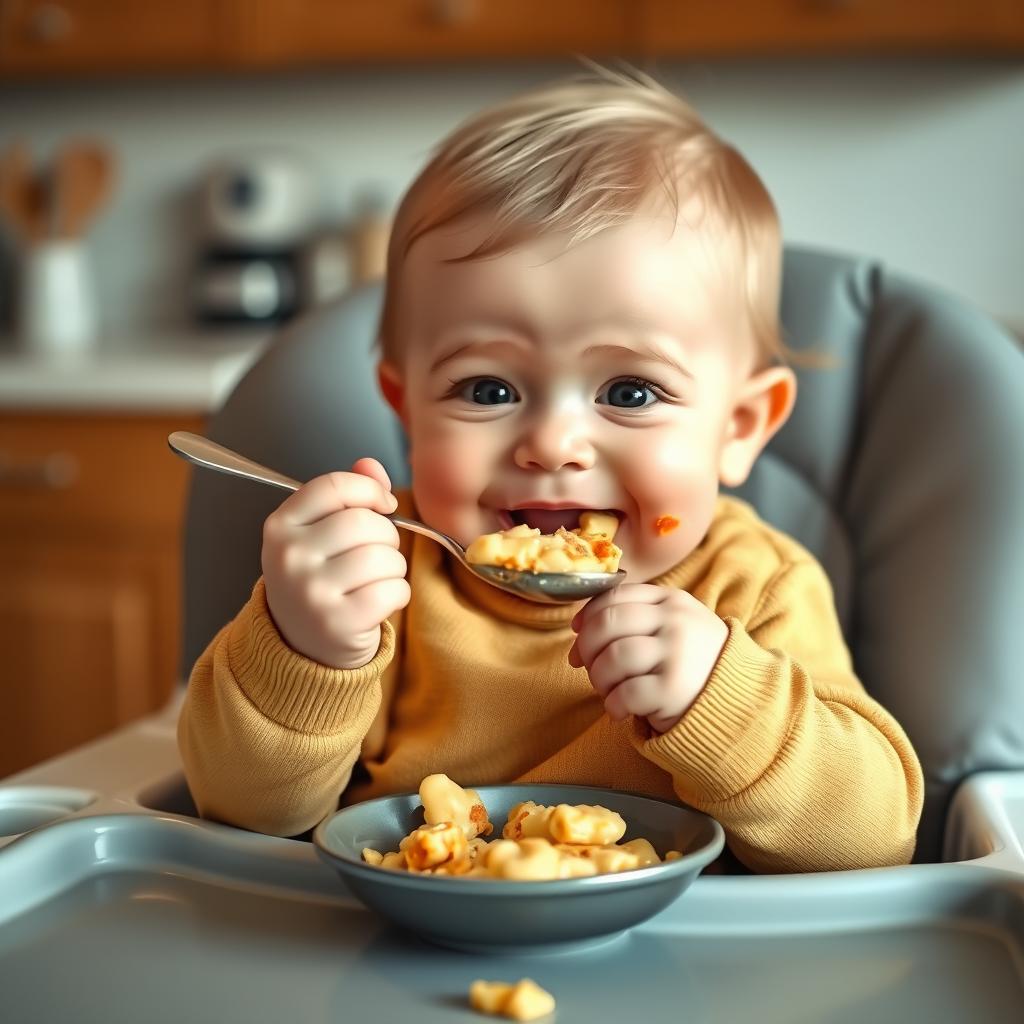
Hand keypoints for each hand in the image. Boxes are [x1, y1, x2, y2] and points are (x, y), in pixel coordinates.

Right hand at [261, 458, 409, 668]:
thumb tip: (371, 465)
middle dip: (386, 536)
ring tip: (377, 579)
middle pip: (365, 522)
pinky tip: (380, 601)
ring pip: (384, 557)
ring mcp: (310, 591)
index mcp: (280, 526)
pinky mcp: (338, 622)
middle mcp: (289, 556)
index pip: (334, 486)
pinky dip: (399, 593)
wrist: (301, 646)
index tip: (383, 504)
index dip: (369, 490)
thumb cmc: (318, 580)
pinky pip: (393, 590)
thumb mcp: (319, 534)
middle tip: (377, 554)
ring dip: (394, 567)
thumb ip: (346, 495)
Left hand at [567, 584, 727, 733]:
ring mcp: (677, 653)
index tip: (577, 632)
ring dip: (598, 678)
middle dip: (586, 647)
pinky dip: (613, 704)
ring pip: (613, 657)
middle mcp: (675, 621)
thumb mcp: (675, 625)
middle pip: (608, 624)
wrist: (740, 700)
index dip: (588, 614)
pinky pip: (625, 693)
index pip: (615, 595)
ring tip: (607, 690)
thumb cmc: (694, 663)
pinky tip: (619, 710)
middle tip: (586, 666)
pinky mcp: (674, 689)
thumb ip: (636, 618)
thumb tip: (577, 632)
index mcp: (672, 600)